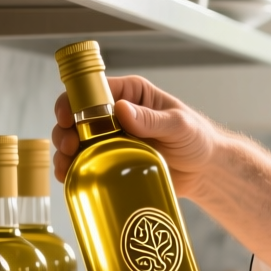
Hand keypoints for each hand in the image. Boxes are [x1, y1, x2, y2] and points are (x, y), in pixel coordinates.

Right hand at [51, 75, 219, 195]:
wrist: (206, 170)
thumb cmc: (198, 139)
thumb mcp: (179, 125)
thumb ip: (152, 119)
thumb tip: (122, 109)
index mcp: (130, 95)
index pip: (92, 91)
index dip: (72, 102)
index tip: (66, 118)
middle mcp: (116, 115)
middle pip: (76, 118)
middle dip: (64, 132)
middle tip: (68, 148)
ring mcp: (112, 140)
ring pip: (76, 143)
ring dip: (65, 154)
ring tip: (66, 167)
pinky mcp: (113, 163)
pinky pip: (86, 164)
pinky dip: (74, 171)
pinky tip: (71, 179)